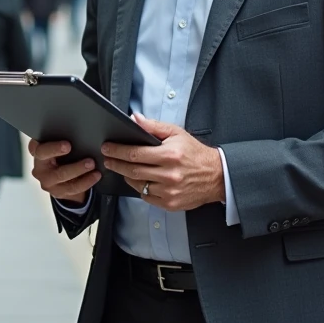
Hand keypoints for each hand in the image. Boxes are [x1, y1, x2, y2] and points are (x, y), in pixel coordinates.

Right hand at [28, 139, 100, 204]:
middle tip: (89, 160)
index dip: (53, 148)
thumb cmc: (58, 154)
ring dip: (80, 170)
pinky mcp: (57, 192)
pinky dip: (86, 181)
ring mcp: (48, 182)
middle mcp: (39, 169)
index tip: (68, 145)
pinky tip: (96, 175)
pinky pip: (73, 188)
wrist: (59, 175)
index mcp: (37, 152)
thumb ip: (60, 138)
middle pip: (57, 170)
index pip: (41, 150)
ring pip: (63, 177)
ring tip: (93, 165)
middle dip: (72, 164)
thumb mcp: (55, 145)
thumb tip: (77, 131)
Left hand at [101, 114, 224, 211]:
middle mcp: (169, 175)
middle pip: (133, 170)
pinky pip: (146, 196)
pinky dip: (140, 188)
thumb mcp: (176, 133)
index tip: (107, 148)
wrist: (216, 176)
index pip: (135, 153)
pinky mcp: (170, 204)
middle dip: (116, 163)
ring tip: (122, 168)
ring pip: (137, 185)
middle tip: (107, 159)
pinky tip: (138, 180)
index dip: (117, 151)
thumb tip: (134, 119)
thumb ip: (153, 126)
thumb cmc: (195, 153)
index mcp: (170, 155)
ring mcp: (169, 191)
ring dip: (126, 176)